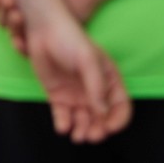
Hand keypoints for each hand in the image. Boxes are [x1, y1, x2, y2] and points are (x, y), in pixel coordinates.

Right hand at [0, 0, 103, 53]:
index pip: (0, 0)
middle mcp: (28, 7)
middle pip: (5, 16)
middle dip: (1, 12)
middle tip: (8, 2)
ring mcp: (38, 22)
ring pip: (15, 31)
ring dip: (10, 25)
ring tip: (16, 15)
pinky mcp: (50, 36)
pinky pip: (31, 47)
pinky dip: (22, 46)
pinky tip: (17, 40)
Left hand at [26, 12, 130, 142]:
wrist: (43, 28)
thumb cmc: (69, 38)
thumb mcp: (88, 59)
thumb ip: (96, 86)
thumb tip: (102, 113)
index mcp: (108, 79)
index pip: (120, 106)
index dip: (118, 119)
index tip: (109, 127)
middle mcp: (94, 90)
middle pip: (101, 119)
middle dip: (98, 130)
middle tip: (91, 136)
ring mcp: (76, 94)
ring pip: (83, 121)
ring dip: (82, 131)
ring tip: (78, 136)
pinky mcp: (58, 96)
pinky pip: (63, 116)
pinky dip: (64, 124)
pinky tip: (62, 126)